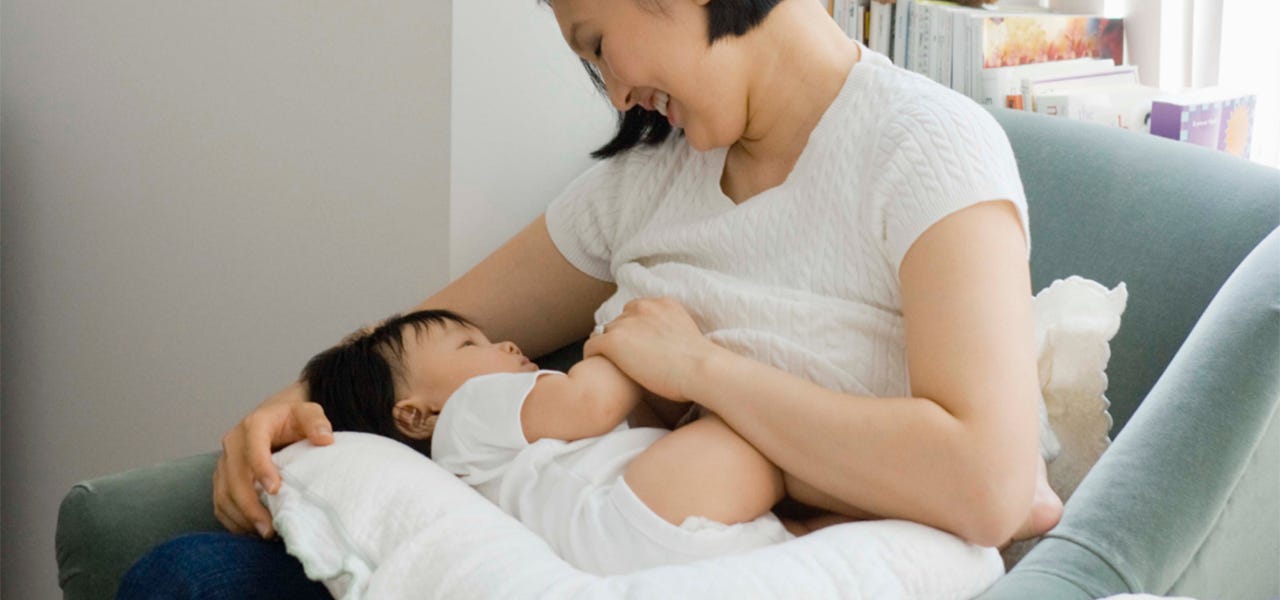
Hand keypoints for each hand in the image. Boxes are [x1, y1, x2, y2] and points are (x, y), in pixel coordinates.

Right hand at [212, 381, 333, 536]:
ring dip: (241, 518)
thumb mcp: (308, 412)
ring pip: (223, 494)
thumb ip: (316, 422)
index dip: (261, 469)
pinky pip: (220, 503)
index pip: (253, 448)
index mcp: (254, 425)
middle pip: (234, 479)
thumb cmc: (293, 418)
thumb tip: (325, 439)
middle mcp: (233, 443)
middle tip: (269, 529)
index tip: (275, 490)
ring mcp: (224, 462)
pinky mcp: (221, 478)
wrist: (275, 417)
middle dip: (249, 506)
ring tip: (264, 534)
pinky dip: (233, 520)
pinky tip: (252, 532)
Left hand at [583, 297, 717, 402]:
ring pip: (605, 332)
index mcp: (662, 303)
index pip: (637, 312)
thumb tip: (664, 348)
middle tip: (623, 360)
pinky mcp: (614, 341)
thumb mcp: (686, 335)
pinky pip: (591, 345)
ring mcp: (626, 323)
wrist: (701, 369)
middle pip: (620, 321)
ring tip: (609, 366)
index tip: (635, 347)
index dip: (634, 331)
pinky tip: (596, 368)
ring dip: (608, 347)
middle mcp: (643, 306)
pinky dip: (591, 356)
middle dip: (621, 338)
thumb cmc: (700, 364)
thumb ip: (670, 332)